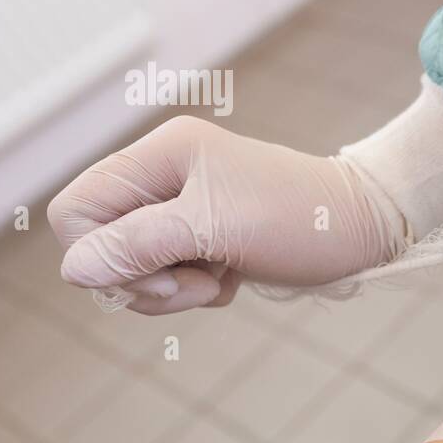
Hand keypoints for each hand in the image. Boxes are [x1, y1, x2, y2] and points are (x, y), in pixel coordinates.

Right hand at [47, 116, 408, 313]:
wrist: (367, 227)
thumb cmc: (301, 220)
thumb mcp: (216, 231)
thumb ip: (141, 245)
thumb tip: (75, 269)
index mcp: (161, 154)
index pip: (76, 210)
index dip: (101, 254)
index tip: (162, 274)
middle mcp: (165, 174)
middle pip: (102, 243)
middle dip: (144, 278)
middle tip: (197, 283)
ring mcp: (184, 205)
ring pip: (134, 266)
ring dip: (173, 289)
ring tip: (220, 280)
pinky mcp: (205, 234)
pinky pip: (169, 274)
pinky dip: (196, 287)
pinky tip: (235, 278)